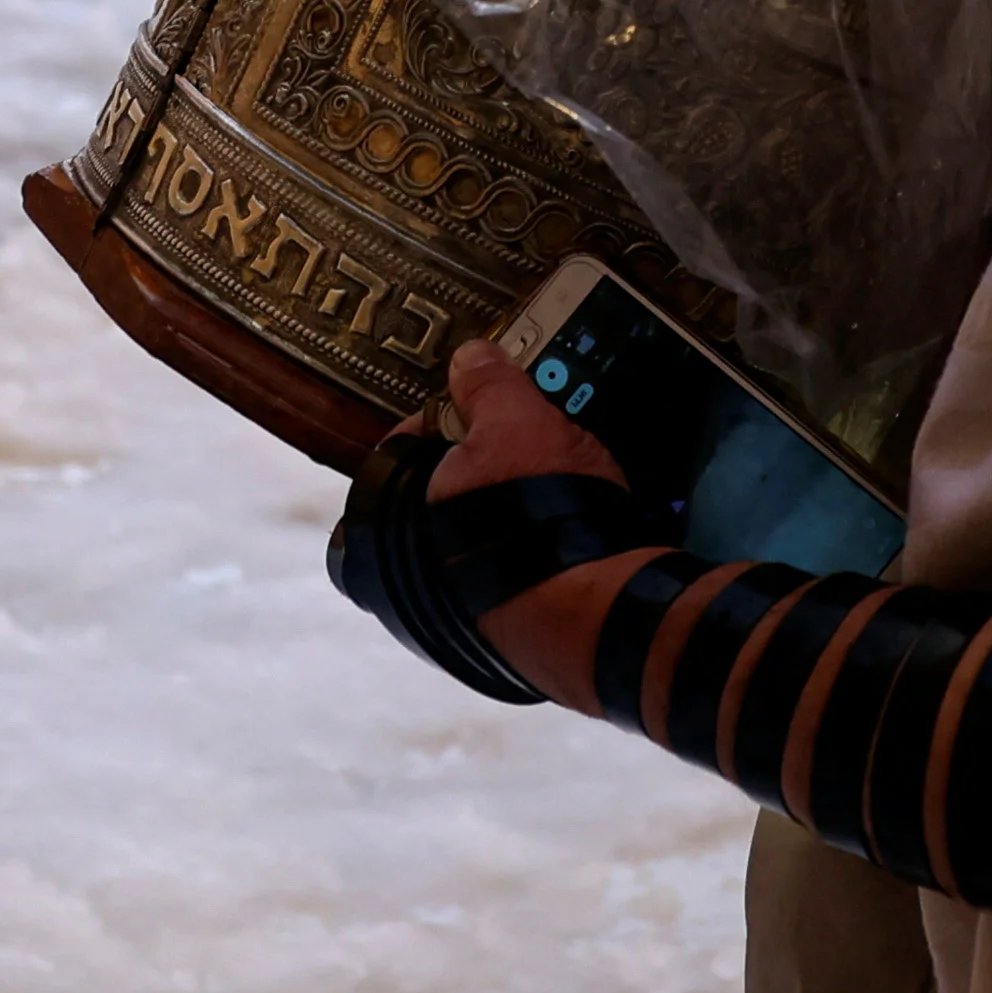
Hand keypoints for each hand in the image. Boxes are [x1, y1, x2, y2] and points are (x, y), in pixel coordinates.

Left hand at [420, 320, 657, 695]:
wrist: (592, 612)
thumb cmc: (541, 511)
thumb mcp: (518, 421)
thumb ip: (488, 386)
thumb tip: (467, 356)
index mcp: (399, 511)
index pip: (408, 449)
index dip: (449, 419)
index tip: (483, 409)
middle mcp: (412, 568)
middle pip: (443, 499)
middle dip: (483, 473)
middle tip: (528, 450)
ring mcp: (451, 608)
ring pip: (475, 543)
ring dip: (507, 520)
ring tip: (557, 496)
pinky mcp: (496, 636)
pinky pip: (509, 579)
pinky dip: (529, 560)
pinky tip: (565, 544)